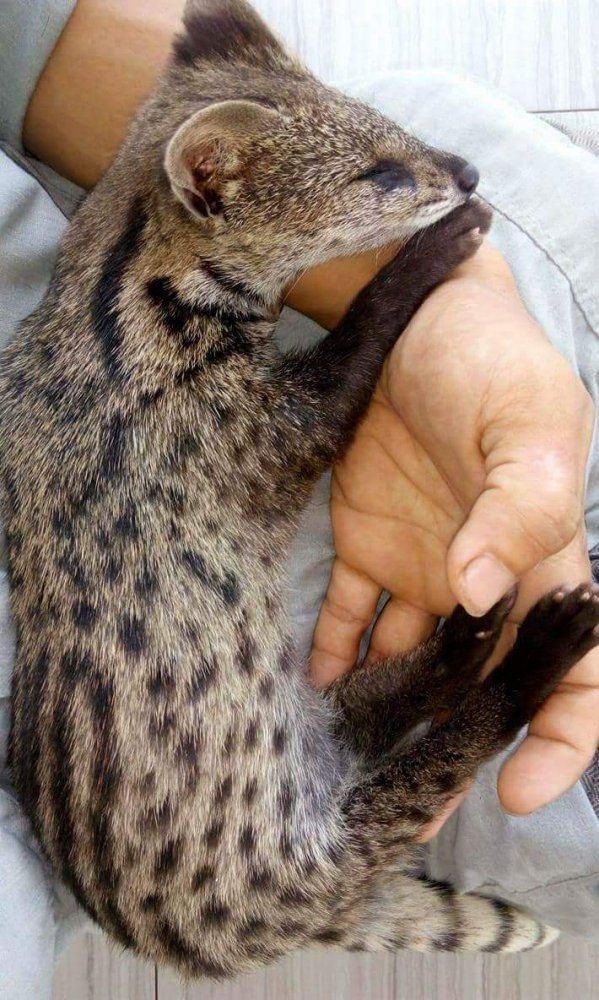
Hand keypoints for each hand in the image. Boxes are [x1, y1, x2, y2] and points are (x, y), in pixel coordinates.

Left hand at [311, 242, 597, 817]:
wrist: (417, 314)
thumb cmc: (492, 360)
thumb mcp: (531, 421)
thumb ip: (521, 506)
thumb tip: (481, 593)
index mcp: (545, 561)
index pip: (579, 668)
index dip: (565, 737)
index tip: (522, 789)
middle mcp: (485, 581)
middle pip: (484, 688)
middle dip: (457, 753)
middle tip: (409, 817)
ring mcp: (422, 569)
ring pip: (412, 665)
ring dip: (388, 720)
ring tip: (349, 777)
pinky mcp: (363, 544)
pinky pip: (347, 617)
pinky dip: (331, 656)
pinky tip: (309, 695)